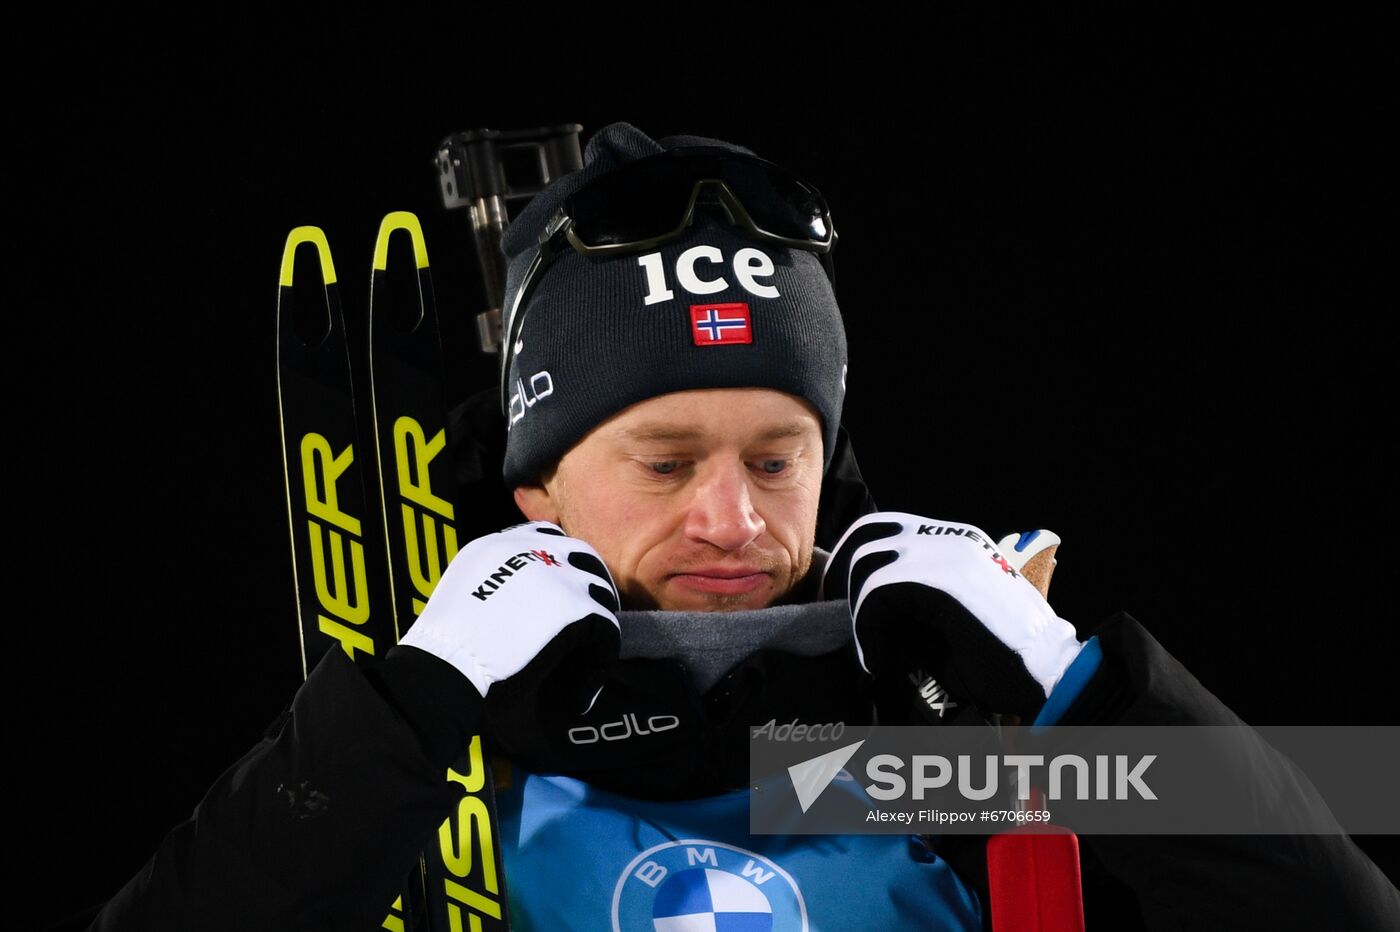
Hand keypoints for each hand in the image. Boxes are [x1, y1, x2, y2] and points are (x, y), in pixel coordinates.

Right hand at [400, 521, 619, 712]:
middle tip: (586, 622)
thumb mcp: (461, 594)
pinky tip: (584, 684)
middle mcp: (529, 549)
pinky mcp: (574, 607)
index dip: (559, 567)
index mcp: (496, 544)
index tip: (559, 594)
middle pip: (581, 555)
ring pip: (601, 590)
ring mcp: (556, 575)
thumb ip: (490, 582)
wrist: (445, 669)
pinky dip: (601, 658)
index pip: (544, 536)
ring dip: (598, 619)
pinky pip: (607, 628)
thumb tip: (514, 600)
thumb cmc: (444, 650)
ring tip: (587, 652)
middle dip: (588, 586)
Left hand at [822, 512, 1081, 718]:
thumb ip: (904, 608)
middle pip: (866, 534)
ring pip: (867, 564)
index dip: (854, 566)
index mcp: (953, 543)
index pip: (883, 530)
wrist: (1046, 673)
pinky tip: (882, 661)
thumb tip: (857, 614)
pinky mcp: (942, 579)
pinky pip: (877, 592)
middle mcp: (949, 538)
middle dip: (843, 579)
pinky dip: (869, 632)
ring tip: (878, 654)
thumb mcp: (940, 624)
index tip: (848, 610)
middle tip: (850, 627)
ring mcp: (947, 553)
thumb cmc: (997, 661)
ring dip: (861, 615)